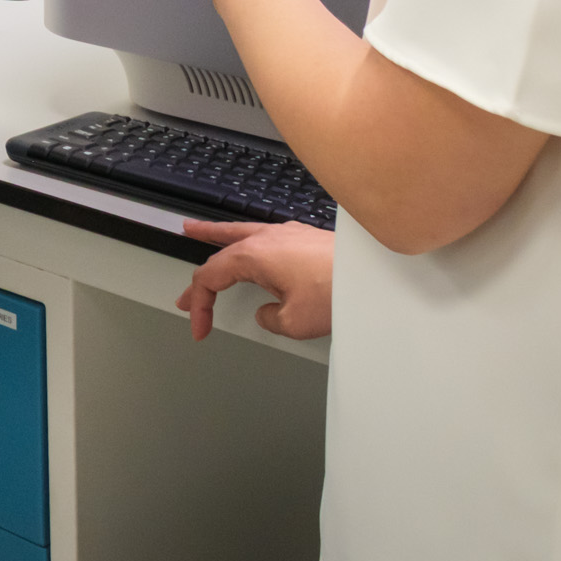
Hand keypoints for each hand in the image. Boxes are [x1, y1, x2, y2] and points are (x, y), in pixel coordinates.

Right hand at [177, 219, 334, 340]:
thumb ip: (270, 318)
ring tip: (200, 232)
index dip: (198, 305)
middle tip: (184, 290)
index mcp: (253, 255)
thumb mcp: (294, 322)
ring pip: (240, 232)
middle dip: (199, 274)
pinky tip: (253, 244)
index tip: (200, 328)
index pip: (209, 277)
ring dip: (217, 237)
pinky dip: (246, 238)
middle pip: (219, 250)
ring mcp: (287, 233)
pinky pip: (264, 234)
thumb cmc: (338, 290)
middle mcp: (267, 237)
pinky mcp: (305, 236)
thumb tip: (270, 312)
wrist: (376, 274)